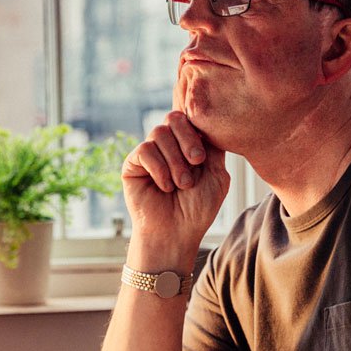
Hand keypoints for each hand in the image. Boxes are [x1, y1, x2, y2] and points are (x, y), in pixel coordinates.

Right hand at [121, 111, 229, 269]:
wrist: (176, 233)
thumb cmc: (198, 209)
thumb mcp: (217, 175)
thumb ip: (214, 147)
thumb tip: (207, 122)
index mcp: (189, 144)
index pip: (191, 118)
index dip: (198, 129)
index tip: (204, 155)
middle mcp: (169, 145)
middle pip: (173, 118)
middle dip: (188, 139)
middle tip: (196, 162)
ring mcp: (150, 153)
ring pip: (159, 132)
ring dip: (175, 160)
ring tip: (182, 184)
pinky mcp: (133, 163)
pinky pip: (145, 149)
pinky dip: (159, 169)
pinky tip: (165, 187)